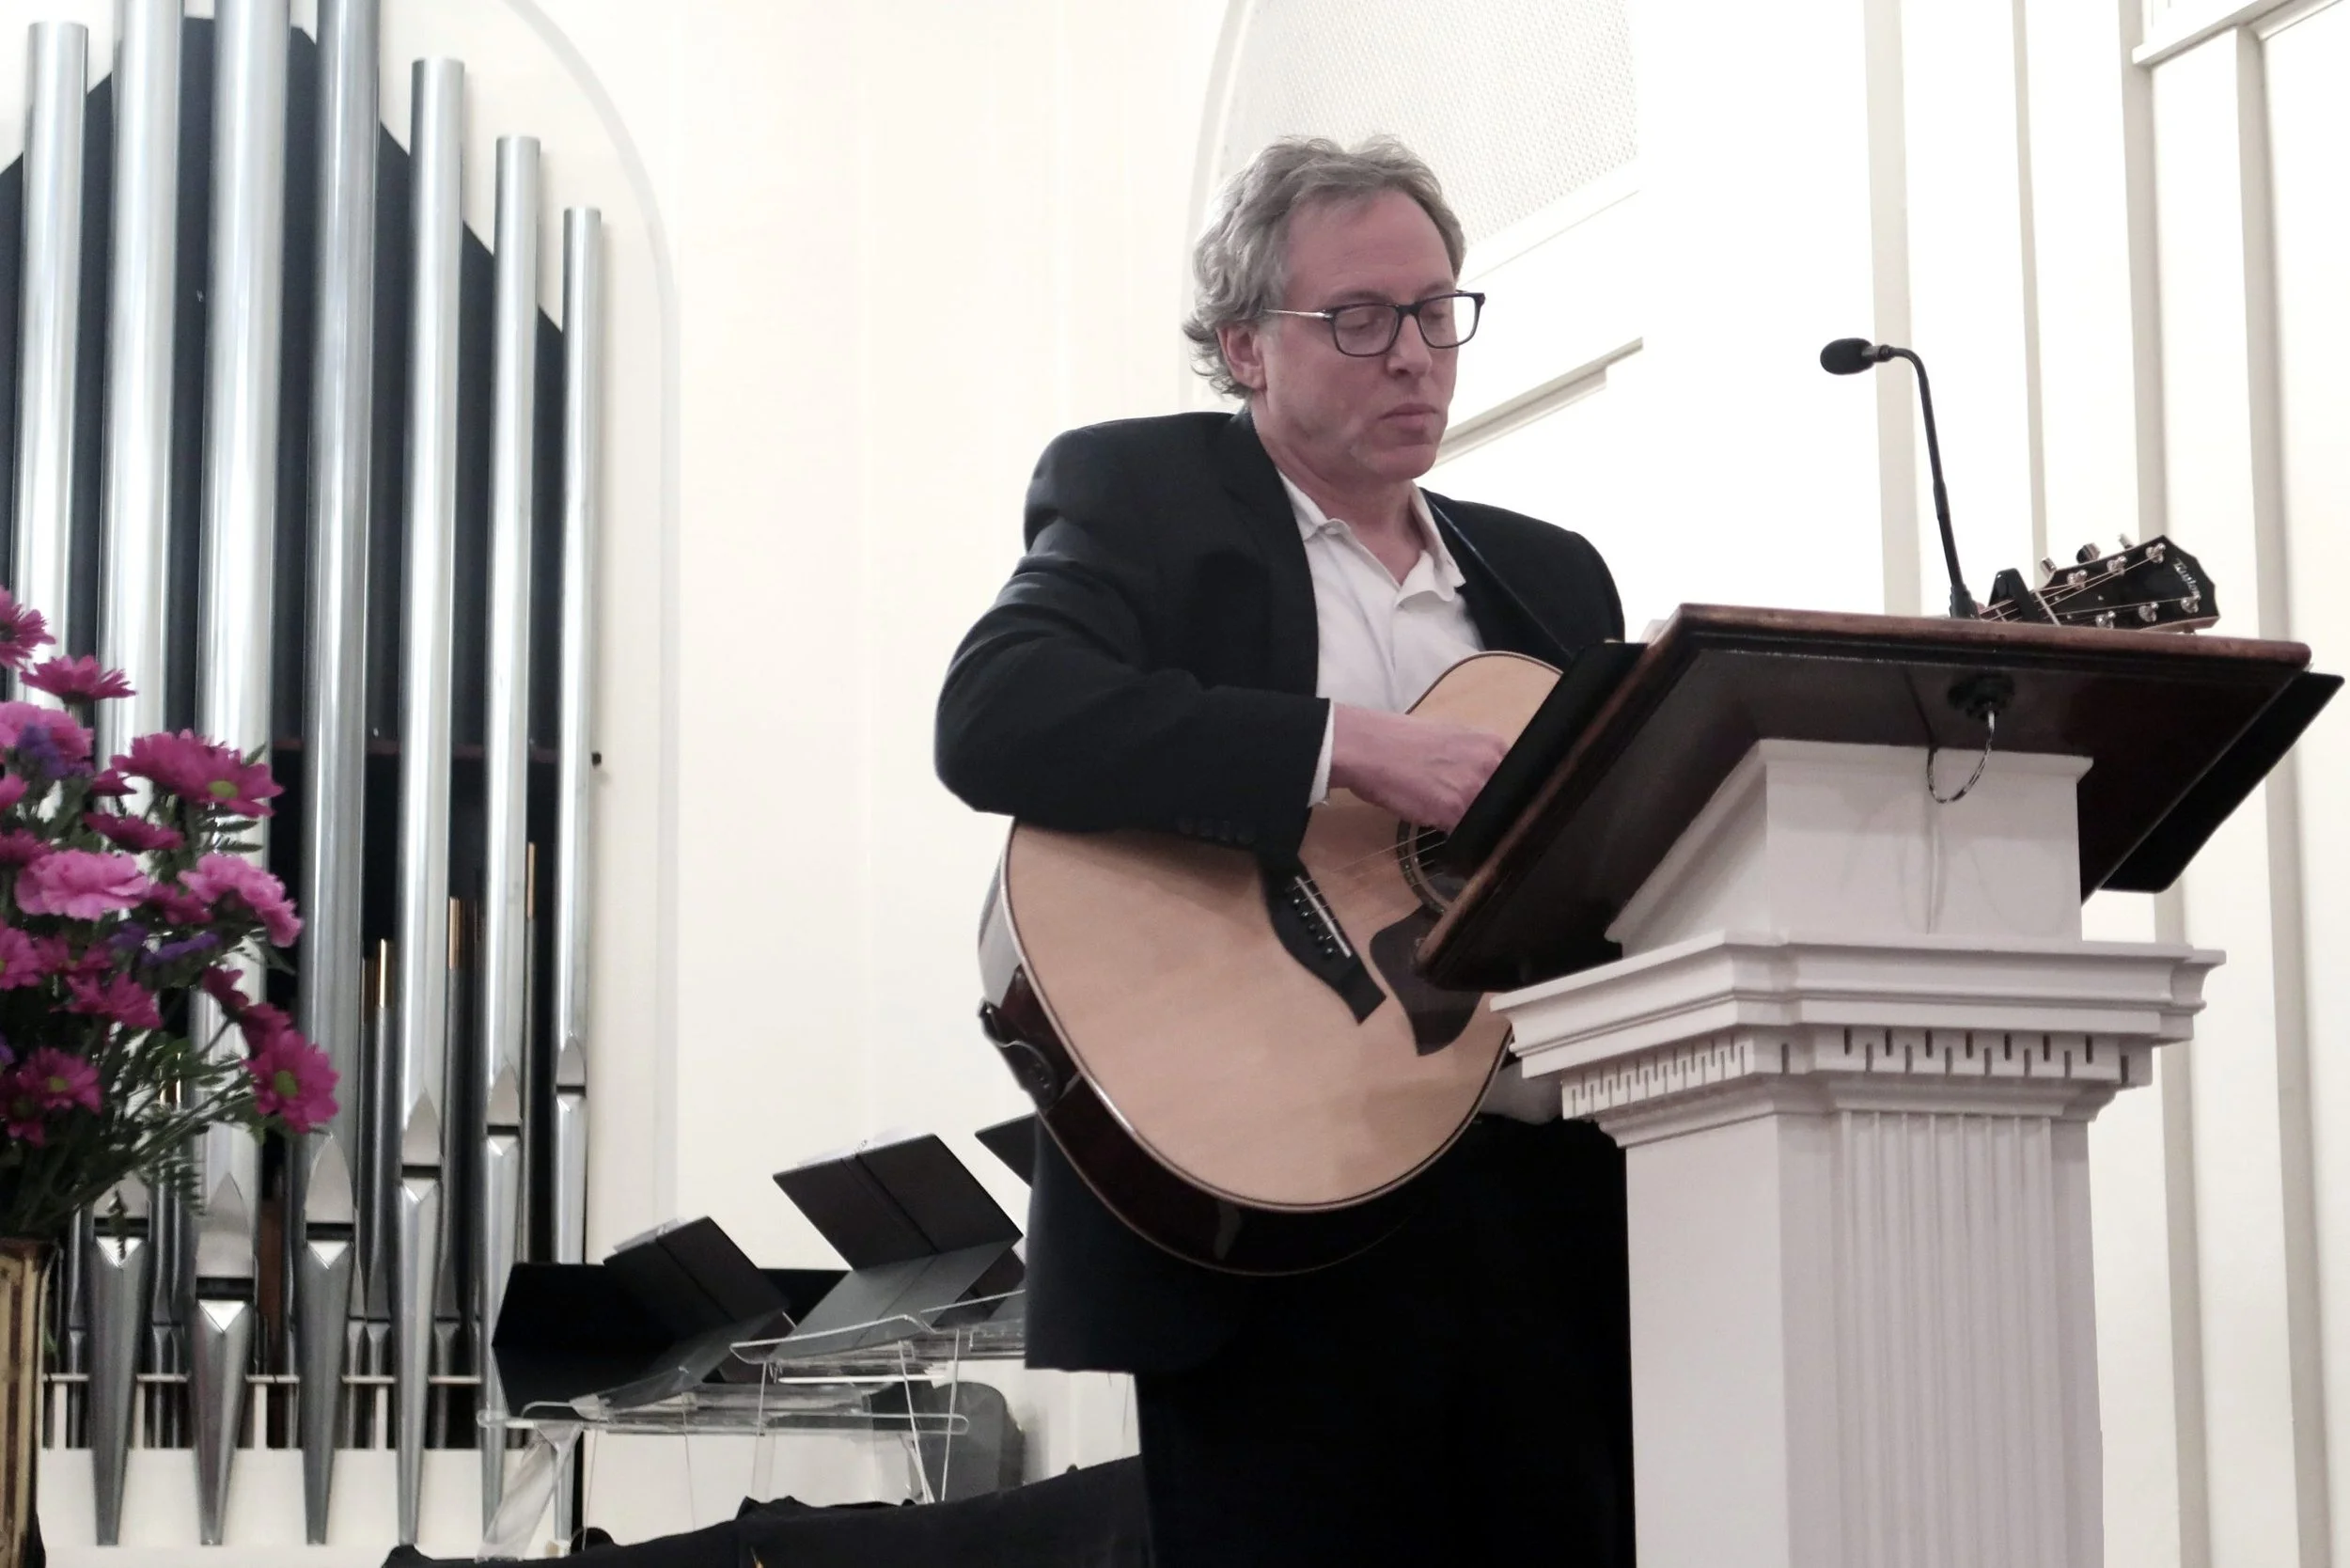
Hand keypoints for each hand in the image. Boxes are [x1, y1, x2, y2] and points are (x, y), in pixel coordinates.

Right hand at [1327, 704, 1509, 831]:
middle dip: (1487, 812)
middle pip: (1506, 804)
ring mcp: (1475, 788)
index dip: (1500, 797)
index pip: (1515, 782)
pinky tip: (1433, 820)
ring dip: (1470, 825)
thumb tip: (1486, 783)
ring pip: (1485, 821)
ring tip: (1443, 813)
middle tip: (1462, 810)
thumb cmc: (1400, 741)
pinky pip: (1464, 834)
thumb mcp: (1450, 739)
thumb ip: (1475, 759)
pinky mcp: (1454, 811)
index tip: (1487, 803)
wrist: (1368, 747)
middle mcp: (1491, 764)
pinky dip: (1451, 833)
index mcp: (1494, 744)